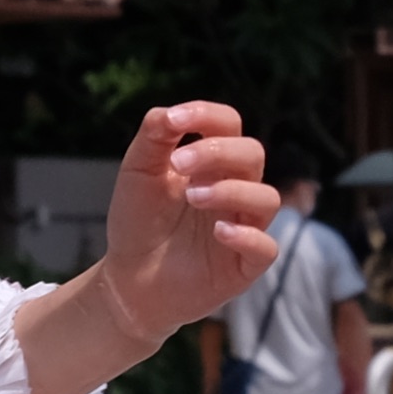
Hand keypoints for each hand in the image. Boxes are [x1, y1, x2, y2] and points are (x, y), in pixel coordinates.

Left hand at [89, 103, 277, 354]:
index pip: (228, 125)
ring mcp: (245, 226)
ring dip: (232, 191)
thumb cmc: (138, 223)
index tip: (175, 121)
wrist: (127, 281)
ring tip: (192, 197)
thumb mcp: (137, 176)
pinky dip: (246, 237)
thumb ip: (152, 141)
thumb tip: (166, 112)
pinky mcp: (245, 264)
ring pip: (265, 198)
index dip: (207, 117)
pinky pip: (265, 247)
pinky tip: (218, 232)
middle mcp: (236, 188)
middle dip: (217, 153)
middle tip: (178, 164)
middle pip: (251, 154)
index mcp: (213, 163)